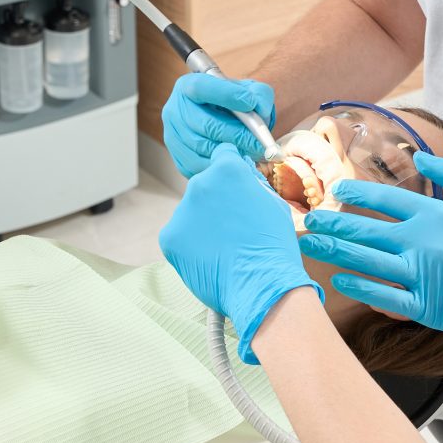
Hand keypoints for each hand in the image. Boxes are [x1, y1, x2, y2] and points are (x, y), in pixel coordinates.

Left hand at [160, 143, 321, 360]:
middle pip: (204, 186)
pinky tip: (210, 257)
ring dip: (202, 225)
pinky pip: (179, 236)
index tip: (234, 188)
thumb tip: (241, 175)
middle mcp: (199, 183)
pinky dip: (190, 246)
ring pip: (190, 213)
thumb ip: (251, 184)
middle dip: (215, 202)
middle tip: (233, 227)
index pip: (223, 156)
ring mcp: (181, 211)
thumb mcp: (272, 202)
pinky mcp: (168, 238)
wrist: (262, 286)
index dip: (231, 173)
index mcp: (227, 169)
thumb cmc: (274, 246)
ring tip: (224, 247)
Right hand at [162, 72, 275, 177]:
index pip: (201, 88)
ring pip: (204, 148)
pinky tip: (237, 160)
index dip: (226, 95)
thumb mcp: (248, 91)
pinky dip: (222, 164)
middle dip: (238, 135)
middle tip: (260, 143)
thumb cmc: (234, 106)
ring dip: (232, 151)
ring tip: (253, 152)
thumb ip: (259, 93)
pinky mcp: (179, 160)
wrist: (221, 125)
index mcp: (188, 87)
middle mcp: (175, 110)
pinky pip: (201, 167)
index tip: (250, 103)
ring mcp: (173, 137)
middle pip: (206, 125)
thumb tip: (258, 107)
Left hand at [298, 153, 442, 343]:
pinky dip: (360, 289)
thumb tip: (422, 156)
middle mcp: (424, 243)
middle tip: (309, 220)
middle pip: (366, 231)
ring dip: (336, 252)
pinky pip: (384, 298)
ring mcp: (423, 276)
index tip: (337, 190)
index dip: (357, 193)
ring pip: (368, 262)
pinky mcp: (426, 307)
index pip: (387, 199)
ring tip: (313, 246)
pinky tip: (341, 281)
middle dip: (334, 224)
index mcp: (438, 216)